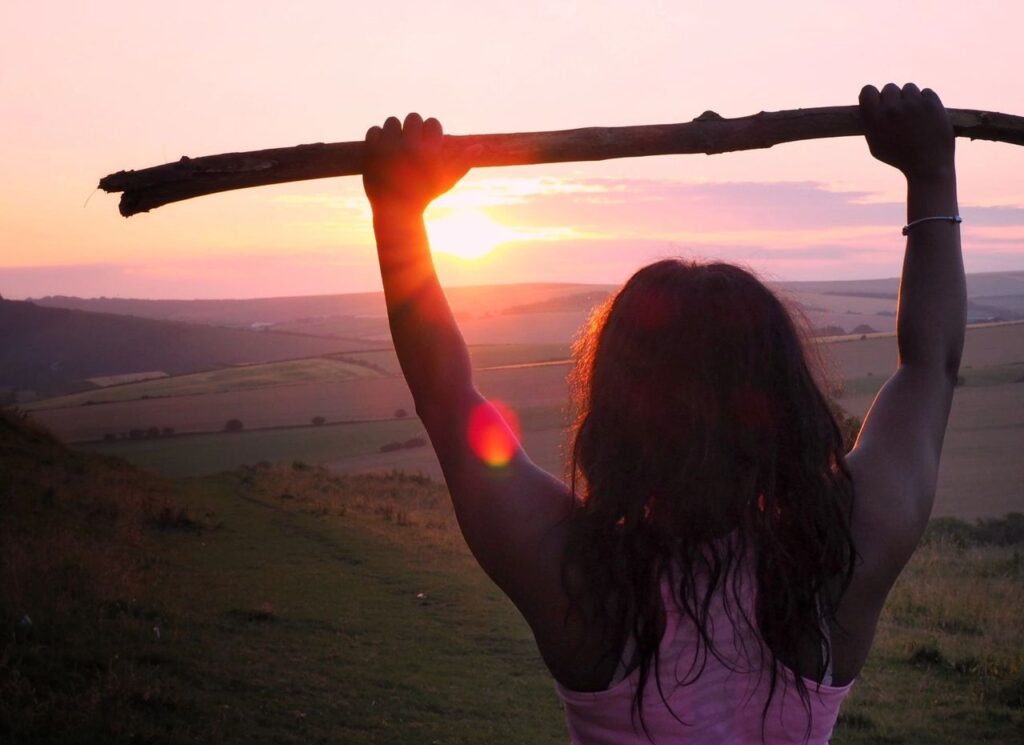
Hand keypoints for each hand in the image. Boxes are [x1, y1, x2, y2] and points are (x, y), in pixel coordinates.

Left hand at [362, 113, 478, 213]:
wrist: (396, 211)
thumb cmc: (426, 194)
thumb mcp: (447, 179)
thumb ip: (464, 160)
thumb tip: (481, 146)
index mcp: (428, 151)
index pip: (432, 123)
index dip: (431, 132)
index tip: (428, 144)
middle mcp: (408, 146)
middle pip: (413, 118)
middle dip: (414, 129)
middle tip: (412, 144)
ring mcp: (388, 147)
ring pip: (392, 121)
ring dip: (396, 131)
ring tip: (398, 146)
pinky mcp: (370, 151)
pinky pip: (374, 130)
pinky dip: (379, 138)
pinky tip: (385, 150)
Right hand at [859, 83, 954, 179]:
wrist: (928, 165)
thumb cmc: (899, 158)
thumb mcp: (875, 146)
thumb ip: (871, 124)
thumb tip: (870, 107)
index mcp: (874, 118)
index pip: (868, 90)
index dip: (873, 95)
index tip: (878, 102)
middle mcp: (892, 108)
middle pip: (889, 87)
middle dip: (894, 98)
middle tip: (899, 112)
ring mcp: (913, 104)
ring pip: (909, 88)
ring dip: (910, 98)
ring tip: (914, 114)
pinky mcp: (932, 103)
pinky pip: (926, 92)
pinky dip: (926, 101)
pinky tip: (926, 115)